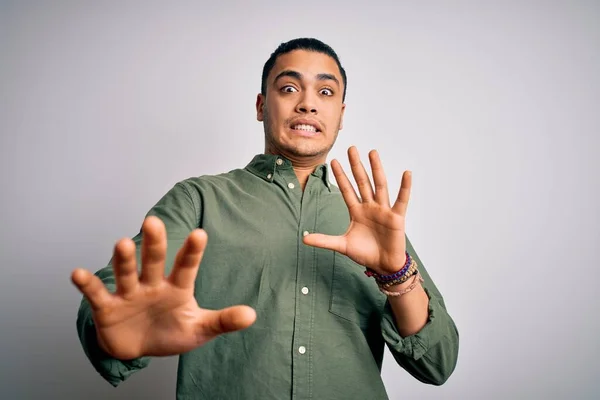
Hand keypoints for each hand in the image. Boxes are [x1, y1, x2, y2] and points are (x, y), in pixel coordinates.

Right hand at [71, 216, 255, 359]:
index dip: (192, 251)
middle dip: (155, 243)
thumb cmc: (170, 332)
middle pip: (154, 261)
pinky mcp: (107, 308)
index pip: (186, 266)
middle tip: (154, 220)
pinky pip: (97, 294)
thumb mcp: (199, 329)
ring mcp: (129, 294)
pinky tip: (78, 273)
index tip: (200, 233)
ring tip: (123, 243)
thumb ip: (223, 321)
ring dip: (124, 259)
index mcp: (177, 287)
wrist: (139, 349)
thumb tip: (252, 315)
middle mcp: (152, 284)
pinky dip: (87, 284)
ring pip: (126, 273)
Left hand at [303, 146, 411, 274]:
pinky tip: (406, 173)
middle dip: (356, 165)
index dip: (340, 176)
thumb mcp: (342, 245)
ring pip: (379, 185)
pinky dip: (405, 187)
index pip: (347, 190)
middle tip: (351, 148)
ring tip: (372, 152)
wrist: (383, 265)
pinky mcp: (396, 217)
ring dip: (376, 169)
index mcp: (357, 211)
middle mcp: (370, 207)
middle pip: (362, 181)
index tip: (334, 162)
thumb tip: (303, 239)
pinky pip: (401, 200)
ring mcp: (383, 210)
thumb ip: (324, 240)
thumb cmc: (365, 253)